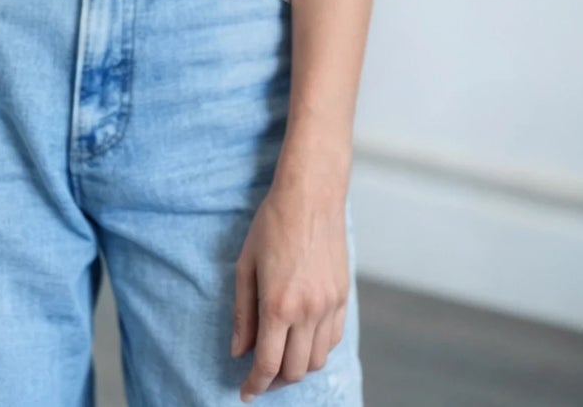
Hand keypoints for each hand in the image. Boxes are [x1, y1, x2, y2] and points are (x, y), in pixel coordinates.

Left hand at [232, 180, 349, 401]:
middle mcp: (308, 311)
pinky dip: (316, 349)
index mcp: (278, 305)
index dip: (255, 384)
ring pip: (316, 360)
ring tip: (280, 360)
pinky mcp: (343, 296)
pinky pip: (332, 339)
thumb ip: (242, 313)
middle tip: (260, 378)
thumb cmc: (272, 224)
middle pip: (295, 370)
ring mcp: (329, 305)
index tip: (246, 392)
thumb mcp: (245, 265)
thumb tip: (239, 351)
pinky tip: (301, 341)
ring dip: (297, 368)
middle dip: (275, 381)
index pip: (268, 364)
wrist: (310, 195)